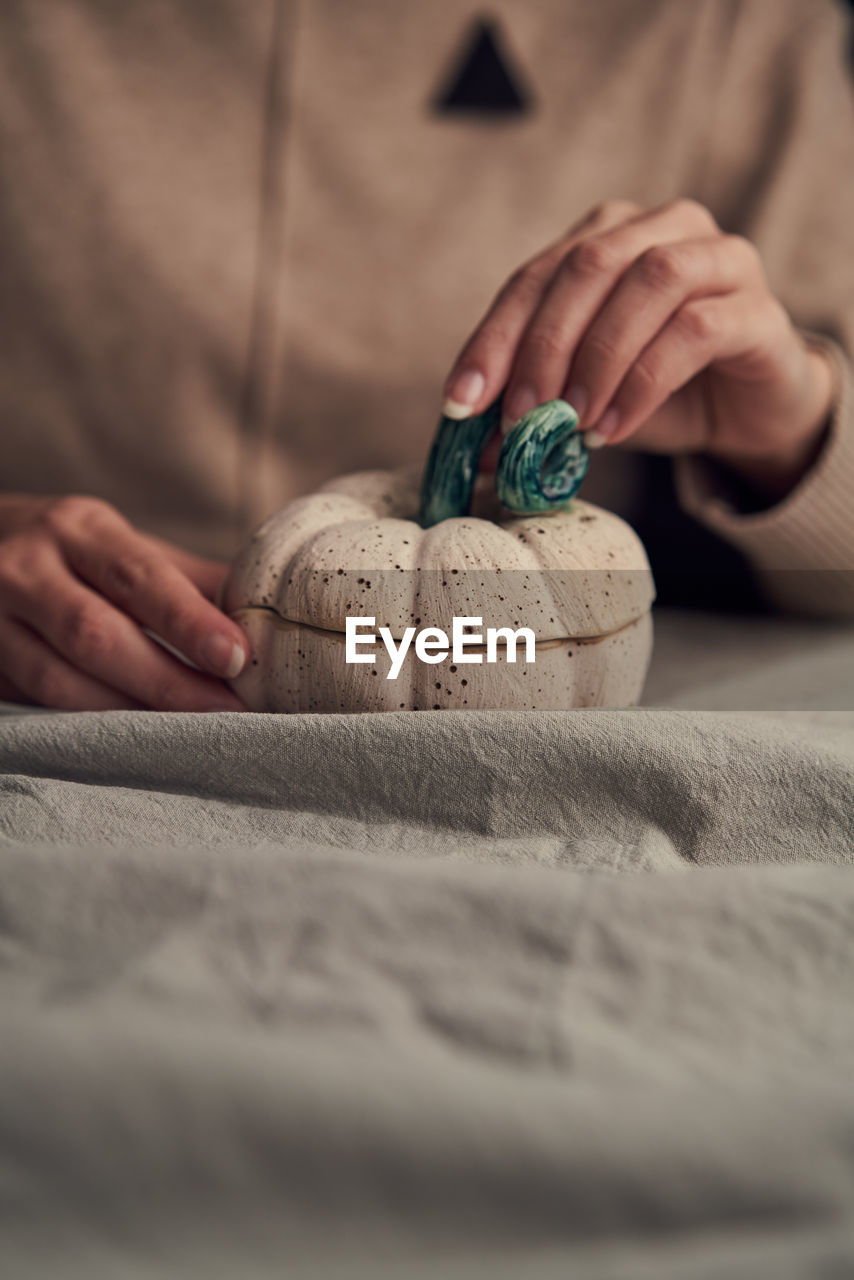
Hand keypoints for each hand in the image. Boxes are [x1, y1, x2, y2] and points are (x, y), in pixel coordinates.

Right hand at [0, 494, 248, 710]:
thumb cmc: (68, 554)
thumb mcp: (122, 546)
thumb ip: (189, 580)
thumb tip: (265, 613)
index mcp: (78, 530)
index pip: (138, 576)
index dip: (188, 621)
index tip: (235, 656)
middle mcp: (27, 568)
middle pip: (96, 634)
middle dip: (166, 680)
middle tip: (225, 710)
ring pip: (59, 680)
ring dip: (128, 713)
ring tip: (187, 732)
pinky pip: (35, 703)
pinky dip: (88, 724)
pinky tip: (131, 737)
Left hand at [442, 199, 834, 501]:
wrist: (744, 412)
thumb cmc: (654, 390)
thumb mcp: (582, 393)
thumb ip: (534, 401)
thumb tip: (474, 447)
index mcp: (608, 235)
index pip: (535, 276)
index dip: (494, 339)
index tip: (461, 402)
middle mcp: (664, 227)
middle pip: (589, 265)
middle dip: (543, 346)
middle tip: (520, 417)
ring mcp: (720, 258)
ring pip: (650, 282)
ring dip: (598, 358)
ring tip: (573, 424)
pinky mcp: (757, 307)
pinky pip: (697, 329)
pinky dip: (645, 381)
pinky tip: (615, 427)